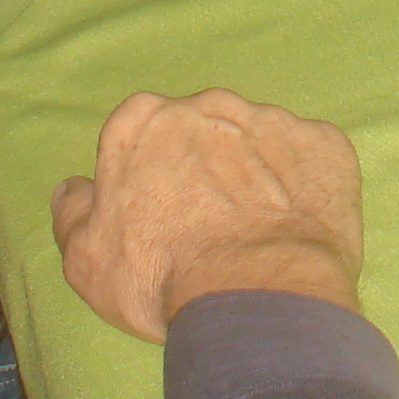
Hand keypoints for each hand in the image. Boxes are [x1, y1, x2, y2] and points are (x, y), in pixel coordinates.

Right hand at [51, 88, 362, 341]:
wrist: (257, 294)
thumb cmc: (161, 278)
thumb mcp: (86, 260)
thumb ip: (74, 214)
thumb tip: (74, 188)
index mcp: (143, 121)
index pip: (139, 136)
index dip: (148, 178)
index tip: (158, 216)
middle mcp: (208, 103)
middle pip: (200, 131)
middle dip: (204, 167)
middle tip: (209, 225)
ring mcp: (272, 118)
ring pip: (257, 140)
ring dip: (255, 173)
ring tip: (257, 232)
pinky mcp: (325, 142)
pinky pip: (308, 159)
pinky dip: (302, 185)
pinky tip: (297, 225)